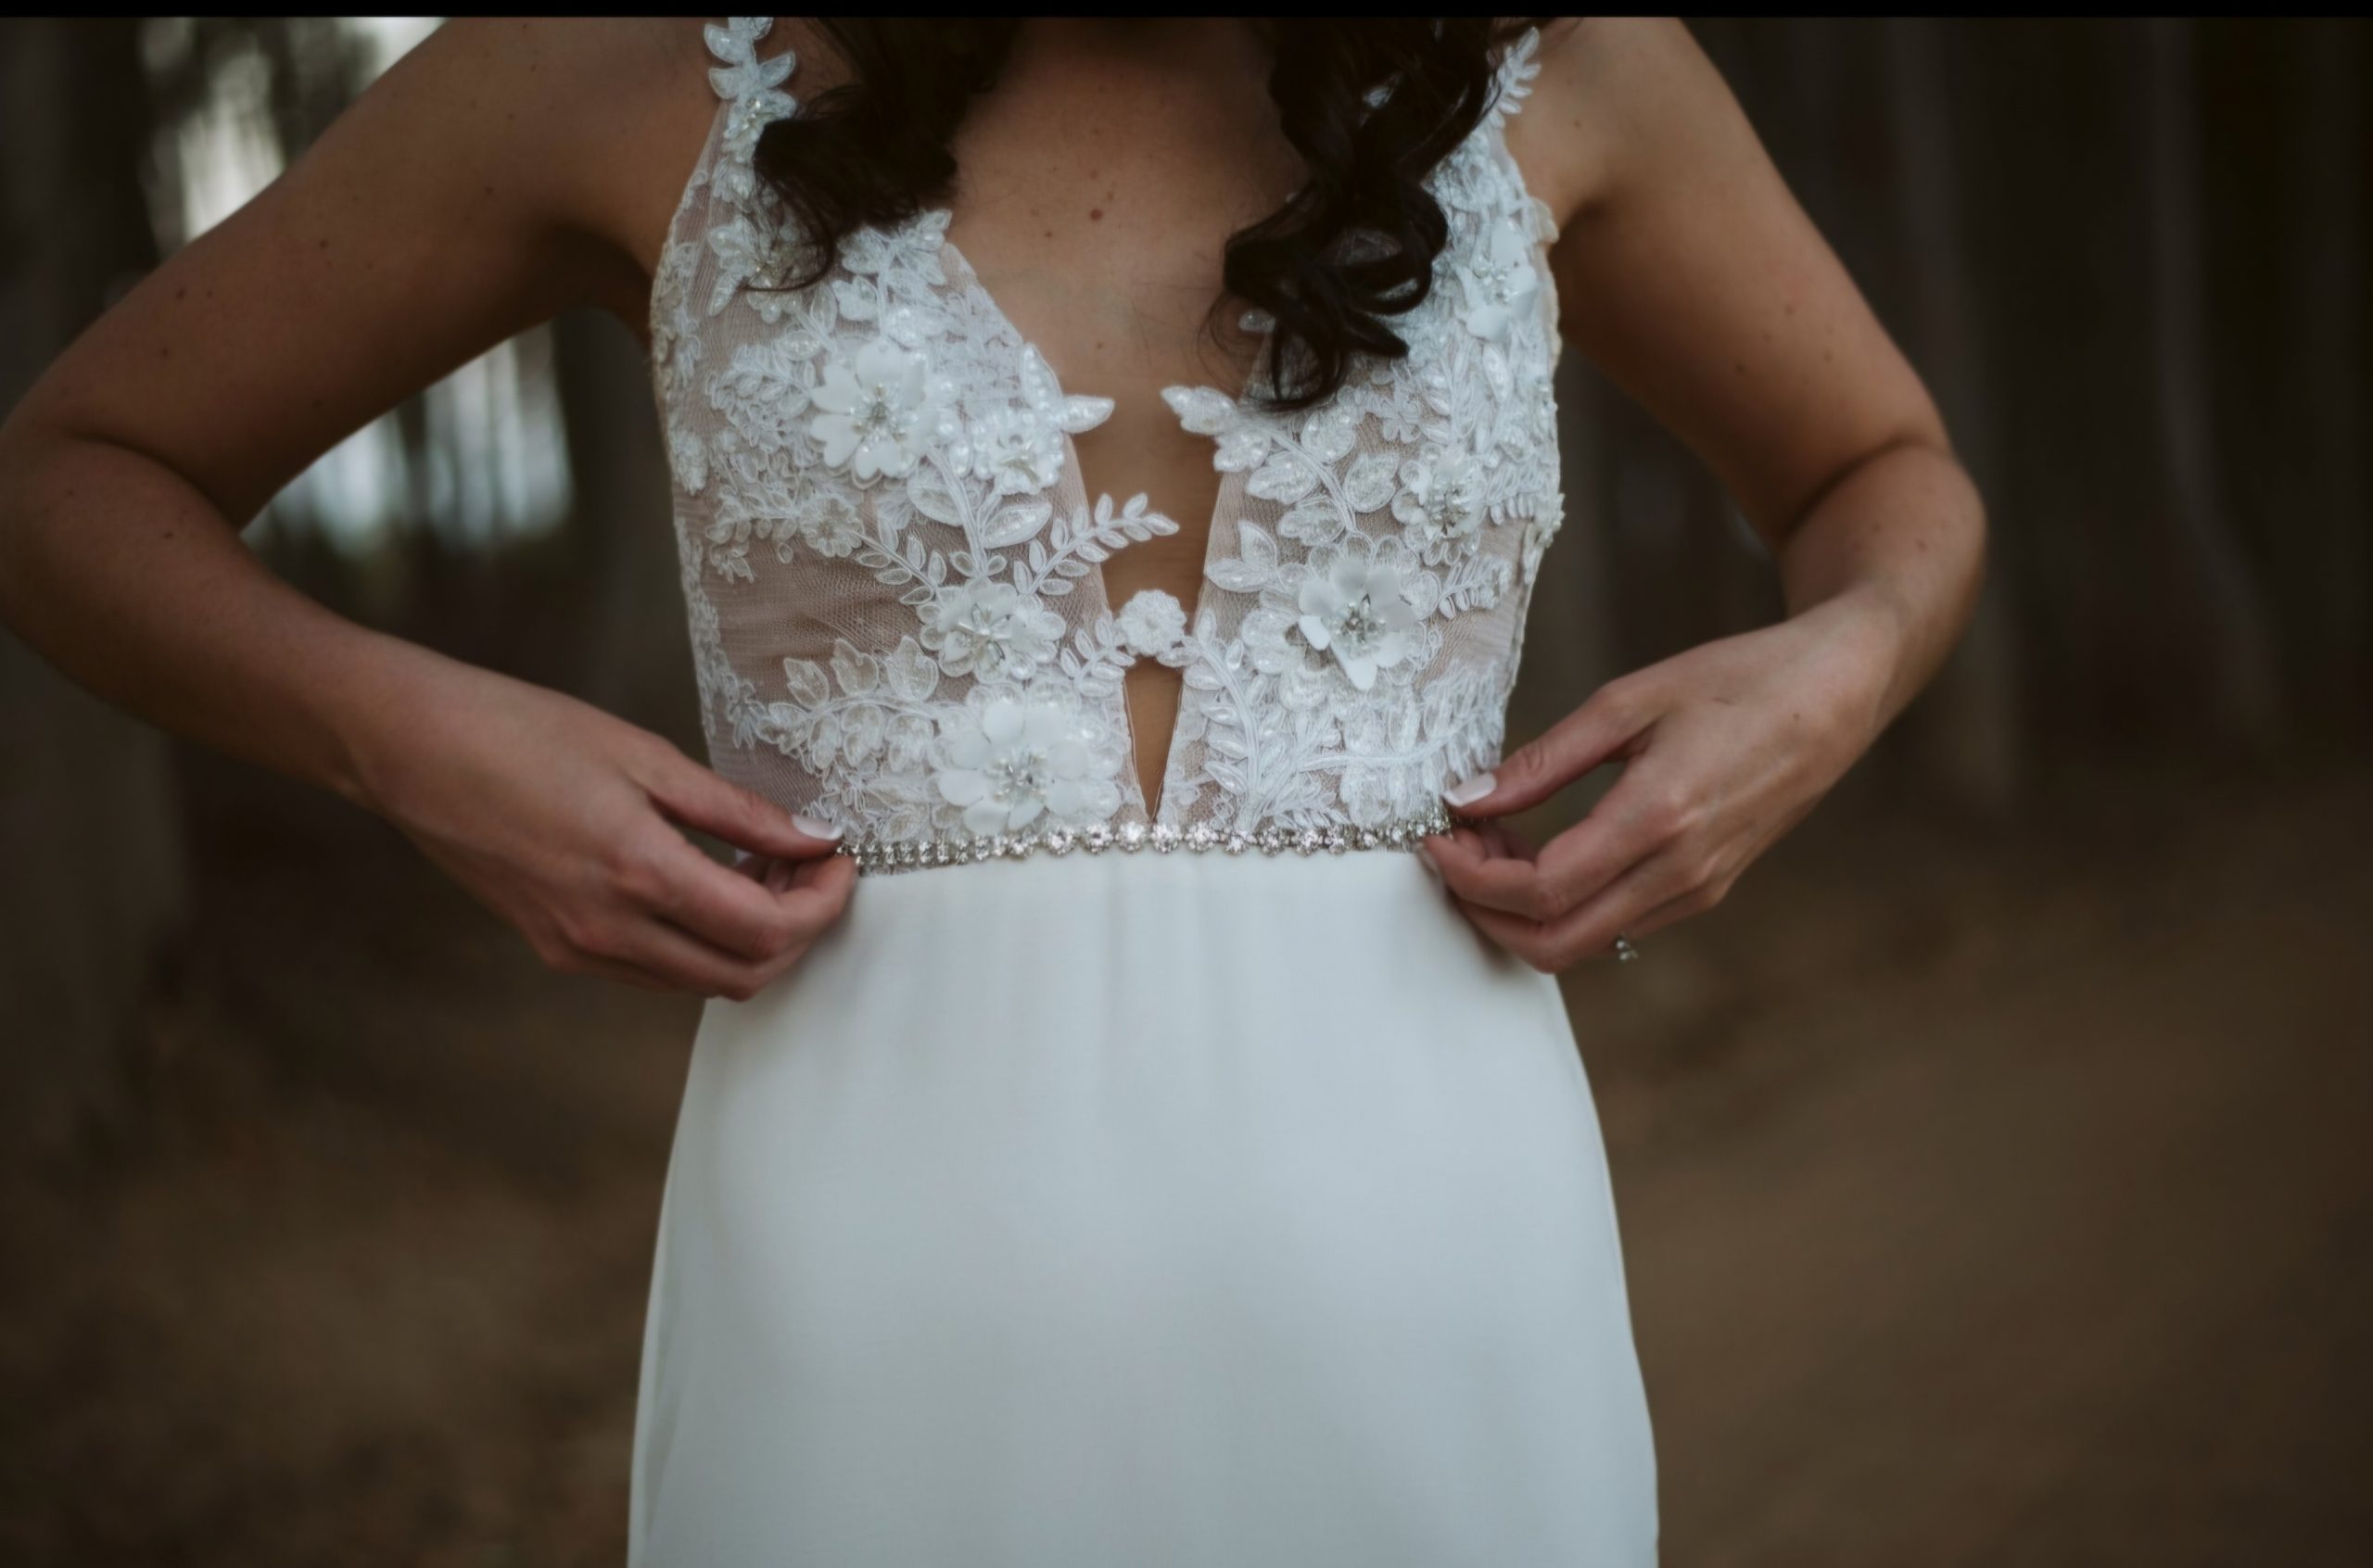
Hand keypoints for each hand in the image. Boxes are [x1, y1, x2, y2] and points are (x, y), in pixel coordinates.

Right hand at [355, 667, 854, 998]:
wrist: (406, 748)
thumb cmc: (518, 731)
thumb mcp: (643, 755)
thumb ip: (736, 809)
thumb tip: (813, 838)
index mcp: (638, 874)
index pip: (766, 932)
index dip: (821, 904)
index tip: (840, 859)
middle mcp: (608, 932)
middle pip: (743, 975)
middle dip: (798, 931)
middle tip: (811, 866)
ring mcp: (577, 949)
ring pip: (700, 982)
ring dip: (751, 940)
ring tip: (762, 867)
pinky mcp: (556, 947)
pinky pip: (654, 971)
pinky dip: (700, 941)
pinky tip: (707, 880)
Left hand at [1420, 599, 1895, 970]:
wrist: (1836, 694)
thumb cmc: (1737, 681)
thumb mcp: (1629, 702)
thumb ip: (1543, 759)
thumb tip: (1465, 798)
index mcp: (1658, 818)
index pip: (1539, 889)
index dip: (1472, 875)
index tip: (1438, 835)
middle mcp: (1681, 872)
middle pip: (1551, 943)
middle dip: (1485, 911)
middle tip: (1455, 852)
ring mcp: (1697, 890)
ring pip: (1582, 944)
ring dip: (1520, 911)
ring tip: (1494, 840)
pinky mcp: (1706, 890)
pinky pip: (1614, 924)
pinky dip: (1562, 905)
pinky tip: (1543, 847)